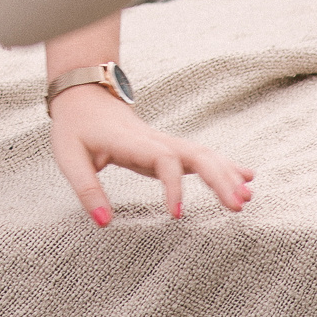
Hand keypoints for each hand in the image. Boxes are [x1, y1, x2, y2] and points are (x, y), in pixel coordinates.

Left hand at [48, 83, 253, 223]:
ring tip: (248, 198)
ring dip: (226, 174)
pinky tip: (246, 177)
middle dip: (219, 179)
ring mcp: (163, 141)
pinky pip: (199, 155)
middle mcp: (154, 139)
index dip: (173, 186)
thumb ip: (87, 190)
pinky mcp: (166, 146)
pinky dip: (223, 166)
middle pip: (194, 154)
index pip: (163, 160)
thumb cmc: (75, 127)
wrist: (82, 94)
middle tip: (238, 206)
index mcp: (132, 142)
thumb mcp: (69, 157)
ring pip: (202, 153)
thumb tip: (104, 223)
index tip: (176, 215)